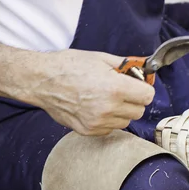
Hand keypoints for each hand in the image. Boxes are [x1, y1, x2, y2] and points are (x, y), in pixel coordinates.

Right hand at [28, 49, 154, 135]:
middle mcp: (108, 108)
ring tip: (105, 99)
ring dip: (121, 112)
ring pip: (125, 121)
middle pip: (139, 111)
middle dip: (134, 101)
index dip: (144, 89)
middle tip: (122, 91)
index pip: (148, 96)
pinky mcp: (88, 130)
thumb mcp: (101, 58)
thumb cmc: (68, 66)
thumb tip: (144, 68)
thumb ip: (126, 65)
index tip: (137, 86)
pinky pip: (110, 129)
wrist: (40, 80)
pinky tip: (95, 107)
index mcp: (115, 88)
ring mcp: (98, 122)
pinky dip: (107, 120)